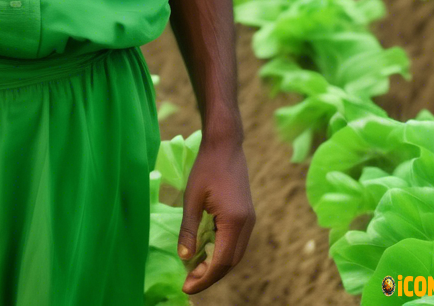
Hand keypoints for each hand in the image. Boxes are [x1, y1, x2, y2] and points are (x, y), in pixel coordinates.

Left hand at [175, 133, 254, 294]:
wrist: (225, 145)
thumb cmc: (205, 168)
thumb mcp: (192, 198)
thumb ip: (189, 229)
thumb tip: (184, 257)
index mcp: (234, 222)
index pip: (221, 262)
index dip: (204, 278)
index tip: (186, 287)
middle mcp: (246, 225)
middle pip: (230, 262)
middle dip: (210, 275)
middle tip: (188, 282)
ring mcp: (249, 220)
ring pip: (234, 254)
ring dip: (216, 265)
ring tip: (194, 270)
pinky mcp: (246, 215)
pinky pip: (235, 242)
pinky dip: (221, 252)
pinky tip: (205, 251)